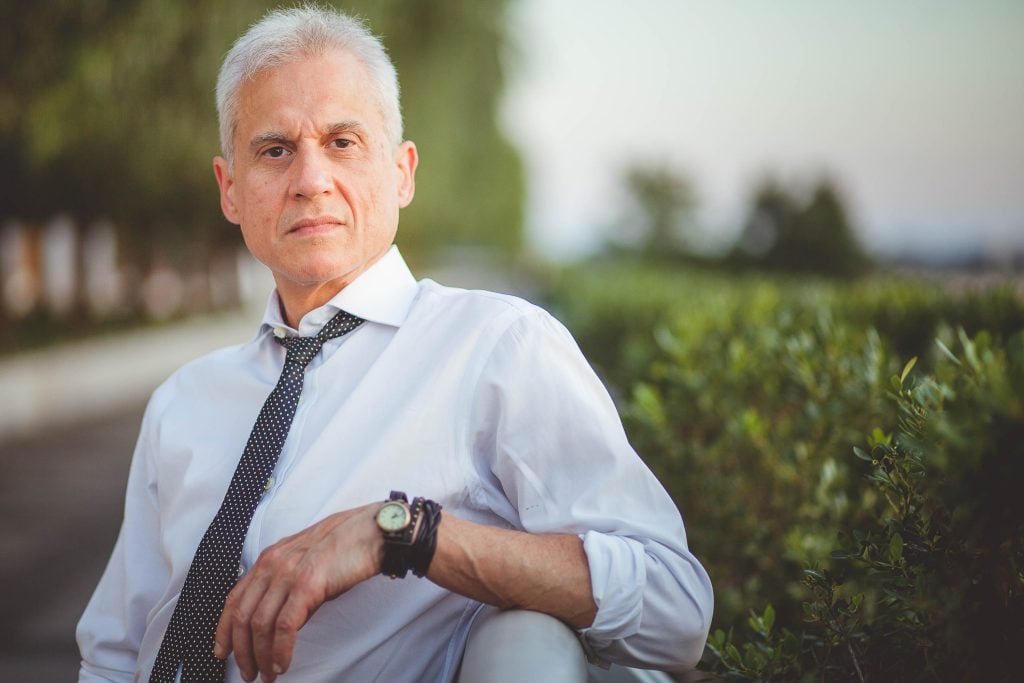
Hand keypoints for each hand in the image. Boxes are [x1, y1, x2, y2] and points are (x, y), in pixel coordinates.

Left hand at [213, 503, 382, 681]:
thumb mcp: (305, 565)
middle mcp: (272, 565)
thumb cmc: (344, 548)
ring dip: (260, 656)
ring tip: (268, 674)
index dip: (224, 629)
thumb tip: (280, 626)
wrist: (370, 532)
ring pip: (260, 624)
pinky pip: (285, 626)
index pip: (235, 599)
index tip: (223, 651)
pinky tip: (282, 663)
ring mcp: (288, 574)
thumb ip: (287, 590)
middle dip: (242, 651)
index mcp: (269, 559)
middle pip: (243, 616)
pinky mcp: (307, 585)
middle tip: (249, 673)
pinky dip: (280, 650)